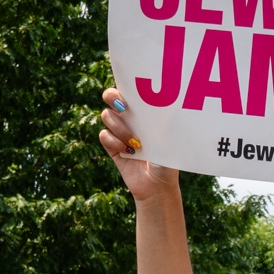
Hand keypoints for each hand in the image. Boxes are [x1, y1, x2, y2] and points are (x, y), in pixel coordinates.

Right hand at [96, 88, 180, 202]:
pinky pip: (104, 136)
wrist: (158, 186)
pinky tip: (127, 151)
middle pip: (109, 96)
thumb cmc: (168, 161)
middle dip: (112, 97)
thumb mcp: (169, 141)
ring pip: (106, 116)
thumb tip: (170, 107)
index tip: (130, 97)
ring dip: (119, 127)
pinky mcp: (111, 147)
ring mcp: (118, 131)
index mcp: (144, 112)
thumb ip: (166, 125)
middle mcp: (129, 118)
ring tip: (135, 143)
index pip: (128, 90)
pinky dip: (113, 141)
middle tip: (124, 108)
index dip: (123, 87)